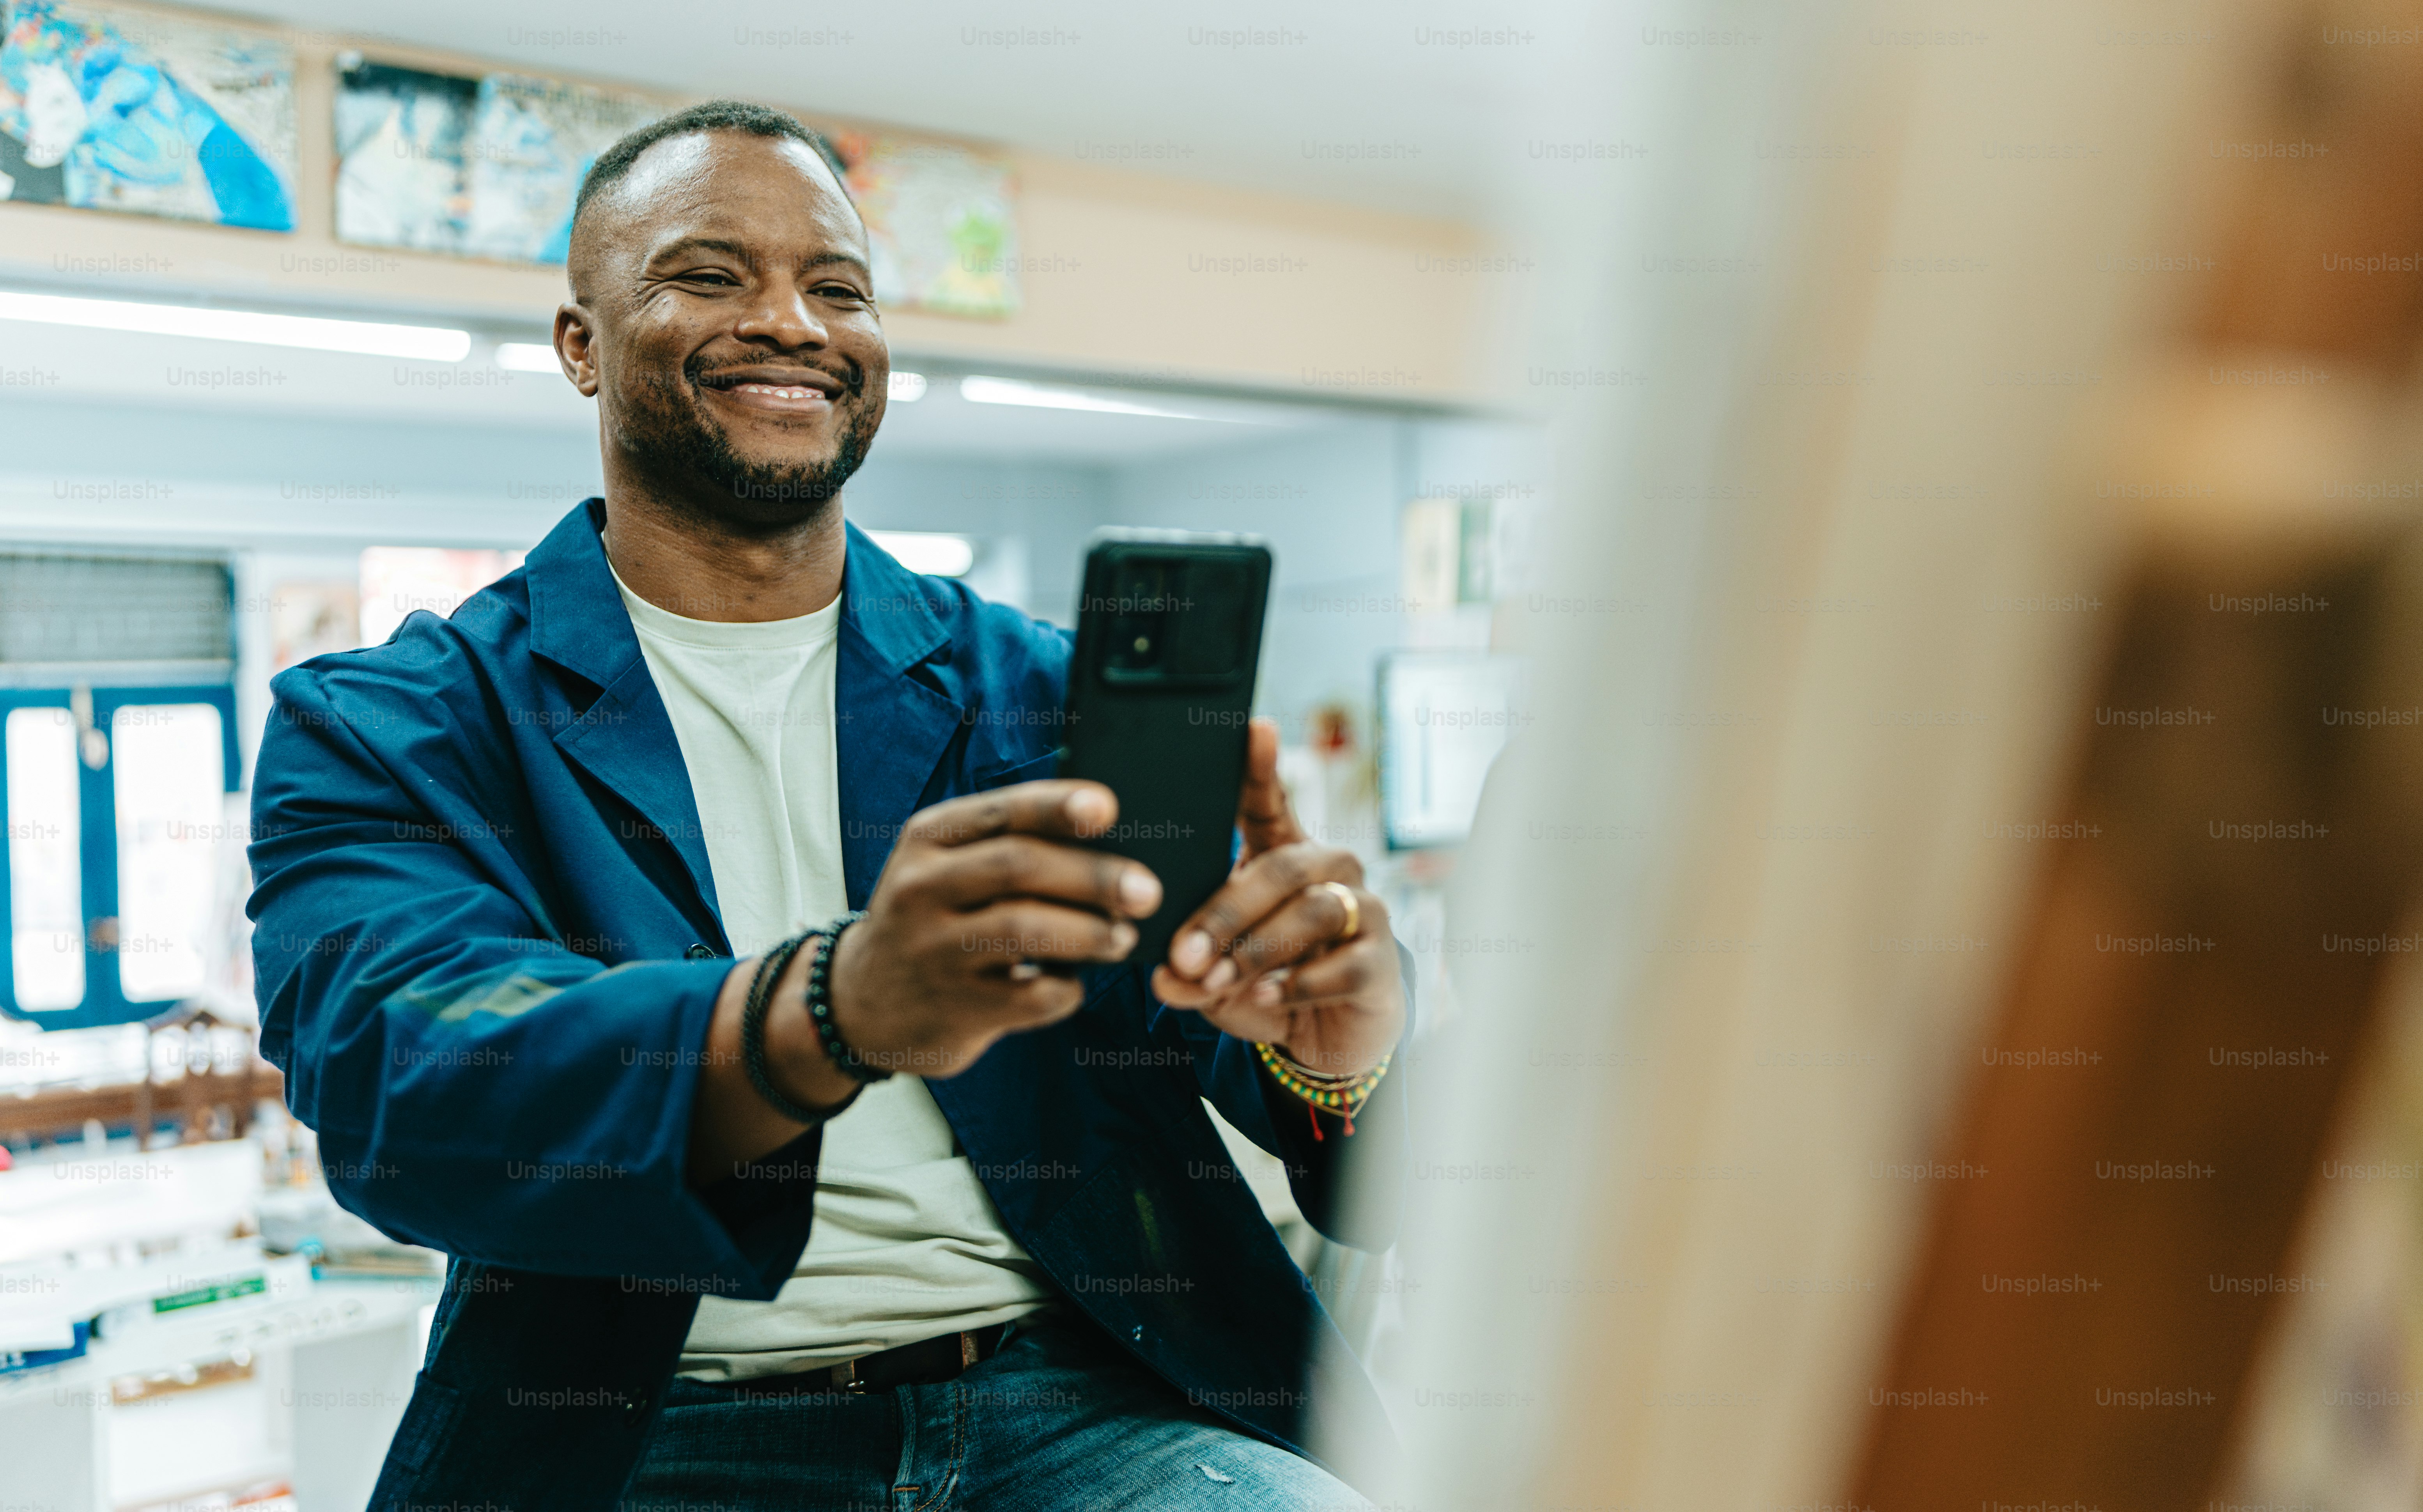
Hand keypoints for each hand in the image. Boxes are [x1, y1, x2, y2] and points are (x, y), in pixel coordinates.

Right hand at [815, 780, 1162, 1079]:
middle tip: (1148, 891)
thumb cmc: (931, 919)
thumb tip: (1108, 834)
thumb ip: (1008, 843)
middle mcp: (922, 887)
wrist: (861, 1002)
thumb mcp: (945, 866)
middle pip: (1021, 867)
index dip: (1059, 807)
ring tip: (1124, 937)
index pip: (1003, 812)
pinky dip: (1066, 989)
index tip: (1109, 809)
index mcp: (928, 839)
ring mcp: (933, 949)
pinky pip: (1030, 996)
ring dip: (1089, 933)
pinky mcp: (953, 1007)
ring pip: (1026, 929)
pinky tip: (1073, 983)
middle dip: (1095, 876)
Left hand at [1151, 718, 1404, 1079]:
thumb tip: (1164, 976)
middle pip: (1281, 868)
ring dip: (1257, 949)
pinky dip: (1299, 983)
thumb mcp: (1216, 979)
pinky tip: (1269, 997)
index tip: (1256, 728)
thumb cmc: (1270, 983)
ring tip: (1217, 982)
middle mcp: (1329, 870)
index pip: (1272, 804)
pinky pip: (1344, 963)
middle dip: (1226, 912)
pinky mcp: (1382, 960)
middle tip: (1185, 954)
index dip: (1263, 767)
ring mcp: (1362, 911)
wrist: (1331, 1035)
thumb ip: (1188, 974)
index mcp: (1283, 856)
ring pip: (1313, 910)